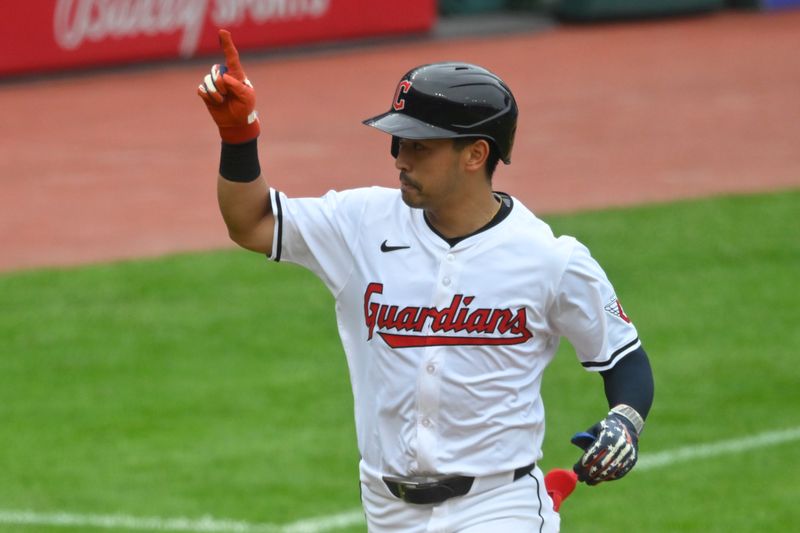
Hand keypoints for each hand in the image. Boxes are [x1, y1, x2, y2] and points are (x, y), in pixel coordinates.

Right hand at [197, 29, 259, 143]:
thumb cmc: (245, 107)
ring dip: (216, 93)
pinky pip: (202, 89)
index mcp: (236, 74)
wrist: (236, 122)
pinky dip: (209, 97)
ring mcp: (214, 83)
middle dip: (221, 84)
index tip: (222, 32)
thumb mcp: (247, 97)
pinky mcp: (206, 92)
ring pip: (208, 80)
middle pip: (215, 70)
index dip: (226, 43)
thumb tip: (223, 77)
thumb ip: (237, 86)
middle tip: (227, 95)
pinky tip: (216, 102)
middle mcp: (224, 75)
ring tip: (223, 101)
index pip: (231, 56)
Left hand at [571, 405, 641, 484]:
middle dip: (589, 474)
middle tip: (580, 478)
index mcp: (608, 436)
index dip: (584, 462)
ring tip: (589, 482)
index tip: (576, 469)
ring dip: (598, 479)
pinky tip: (600, 479)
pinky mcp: (632, 460)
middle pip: (601, 464)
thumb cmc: (606, 428)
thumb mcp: (595, 429)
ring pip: (610, 471)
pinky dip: (608, 478)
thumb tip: (573, 442)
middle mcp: (619, 445)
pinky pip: (619, 473)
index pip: (594, 453)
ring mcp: (627, 454)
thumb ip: (584, 436)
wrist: (628, 426)